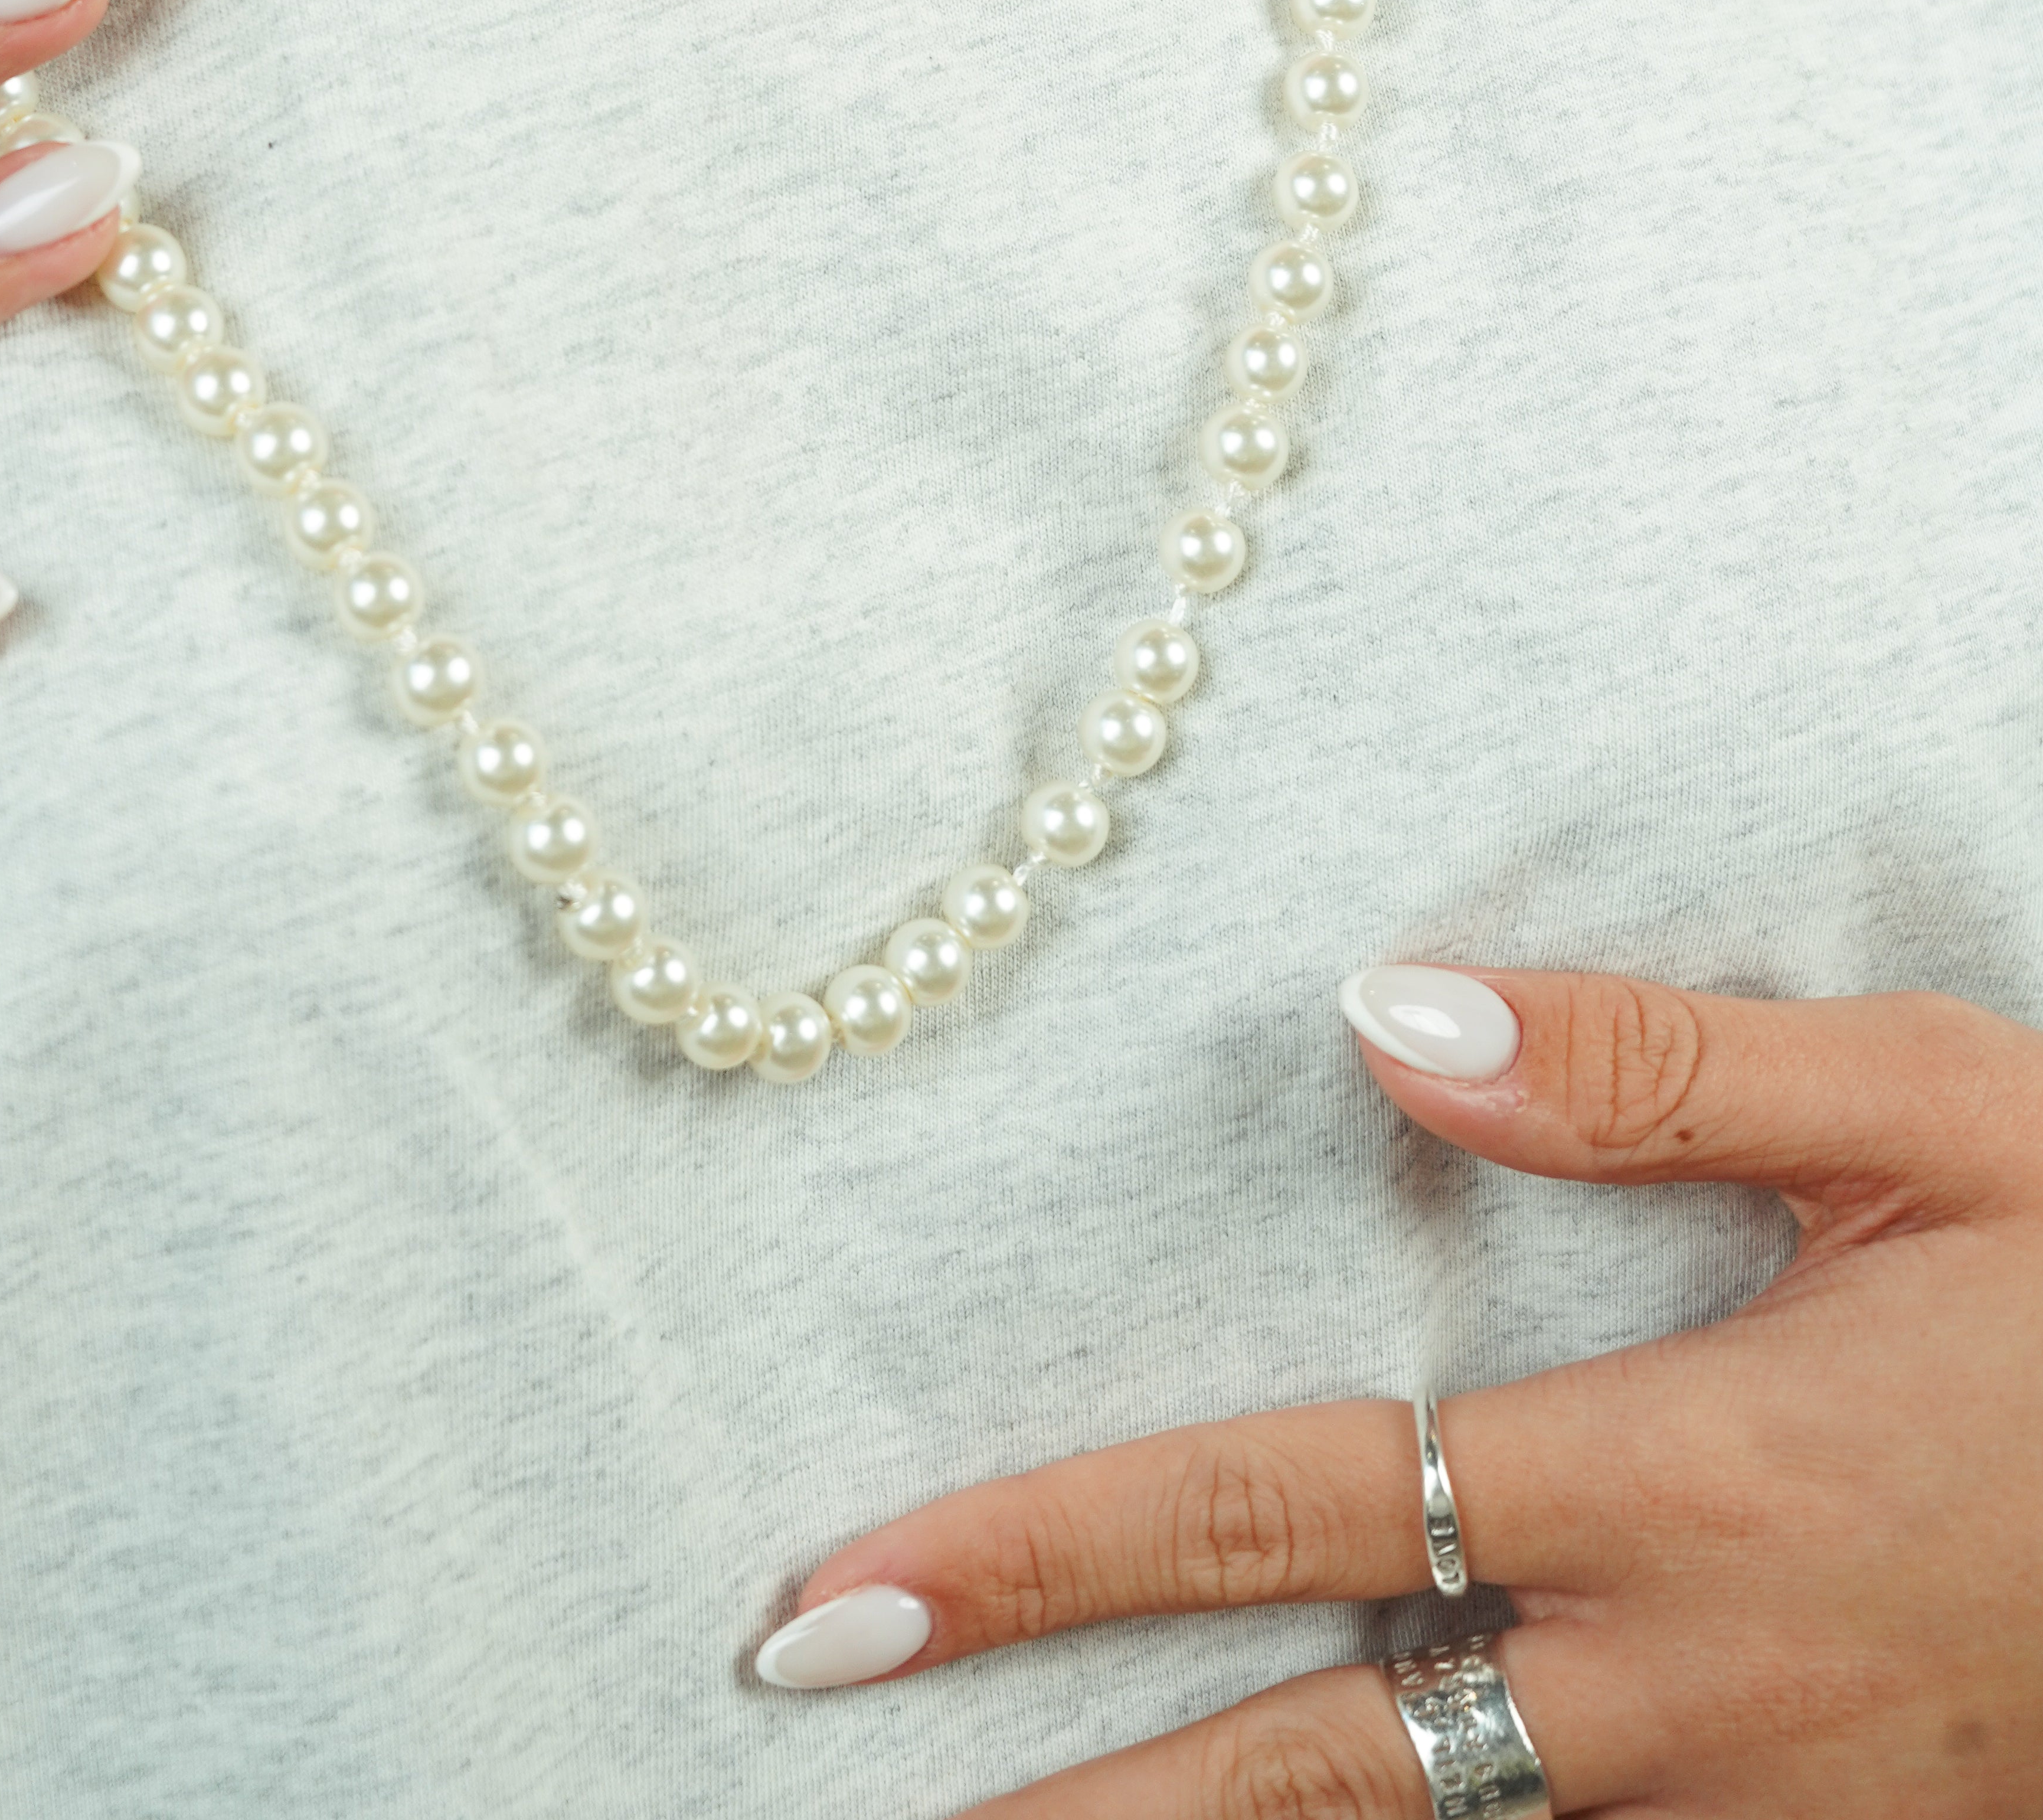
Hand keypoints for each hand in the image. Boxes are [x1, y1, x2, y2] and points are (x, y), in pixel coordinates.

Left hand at [758, 966, 2042, 1814]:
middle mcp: (1679, 1687)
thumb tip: (1389, 1012)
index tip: (835, 1601)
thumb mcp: (1941, 1117)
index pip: (1280, 1511)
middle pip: (1303, 1774)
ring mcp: (1747, 1807)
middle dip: (1055, 1800)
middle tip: (822, 1795)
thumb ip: (1657, 1070)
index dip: (1040, 1554)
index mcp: (1683, 1482)